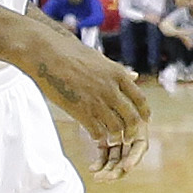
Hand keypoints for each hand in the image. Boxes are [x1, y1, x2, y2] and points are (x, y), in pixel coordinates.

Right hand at [18, 22, 150, 173]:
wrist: (47, 54)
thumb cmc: (71, 53)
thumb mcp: (100, 59)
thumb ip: (118, 70)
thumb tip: (135, 75)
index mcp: (117, 74)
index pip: (140, 99)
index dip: (144, 112)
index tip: (144, 120)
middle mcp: (111, 89)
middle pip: (131, 117)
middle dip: (132, 130)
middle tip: (129, 137)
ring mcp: (97, 101)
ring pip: (116, 128)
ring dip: (115, 136)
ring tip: (112, 139)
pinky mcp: (81, 111)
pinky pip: (97, 131)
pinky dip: (99, 136)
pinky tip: (95, 136)